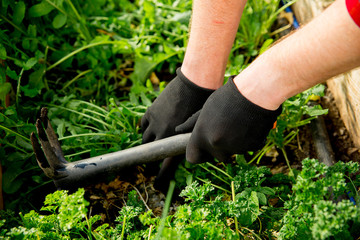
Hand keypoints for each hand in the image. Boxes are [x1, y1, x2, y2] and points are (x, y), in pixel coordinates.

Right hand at [141, 67, 213, 190]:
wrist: (194, 86)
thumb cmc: (203, 107)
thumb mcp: (199, 128)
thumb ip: (190, 141)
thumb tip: (191, 149)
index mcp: (176, 141)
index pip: (166, 165)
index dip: (161, 177)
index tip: (157, 185)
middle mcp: (163, 134)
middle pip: (151, 152)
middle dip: (151, 158)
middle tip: (152, 161)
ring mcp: (155, 123)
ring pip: (145, 139)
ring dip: (147, 143)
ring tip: (152, 143)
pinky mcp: (151, 112)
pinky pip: (142, 125)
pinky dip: (144, 129)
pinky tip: (148, 129)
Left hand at [176, 76, 281, 163]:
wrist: (254, 93)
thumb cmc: (226, 97)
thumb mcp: (205, 109)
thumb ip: (192, 124)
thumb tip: (178, 130)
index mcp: (201, 135)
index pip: (192, 158)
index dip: (199, 154)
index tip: (204, 149)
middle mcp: (215, 144)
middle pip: (216, 157)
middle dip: (220, 148)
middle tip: (226, 129)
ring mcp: (234, 148)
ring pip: (233, 152)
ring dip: (235, 144)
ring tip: (237, 123)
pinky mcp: (251, 147)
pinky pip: (248, 148)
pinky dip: (248, 140)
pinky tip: (248, 125)